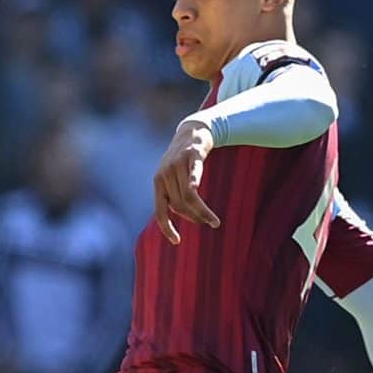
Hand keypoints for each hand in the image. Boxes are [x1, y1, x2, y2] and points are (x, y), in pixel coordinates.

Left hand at [153, 117, 220, 245]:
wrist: (193, 131)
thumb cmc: (184, 159)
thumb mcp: (174, 176)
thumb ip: (174, 193)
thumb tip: (184, 215)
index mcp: (158, 182)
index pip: (160, 211)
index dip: (167, 228)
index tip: (177, 241)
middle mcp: (165, 174)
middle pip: (180, 206)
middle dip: (194, 219)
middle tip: (209, 223)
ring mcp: (178, 164)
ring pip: (189, 196)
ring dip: (202, 212)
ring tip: (214, 221)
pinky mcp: (192, 155)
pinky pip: (193, 173)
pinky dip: (194, 181)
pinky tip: (196, 190)